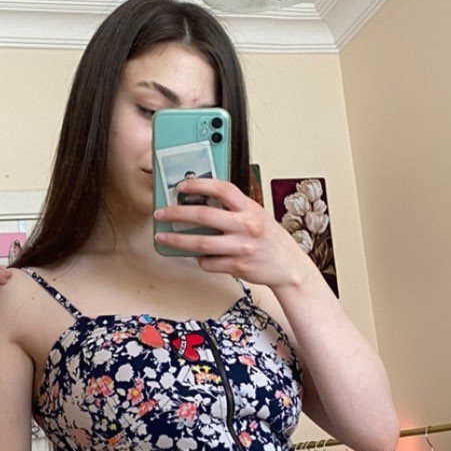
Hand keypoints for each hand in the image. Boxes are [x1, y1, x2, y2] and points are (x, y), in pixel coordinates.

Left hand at [154, 177, 310, 290]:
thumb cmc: (270, 239)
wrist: (289, 266)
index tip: (181, 186)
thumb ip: (234, 208)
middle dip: (177, 214)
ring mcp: (241, 247)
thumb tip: (201, 200)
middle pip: (204, 216)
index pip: (223, 189)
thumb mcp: (256, 215)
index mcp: (250, 208)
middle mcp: (246, 226)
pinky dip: (200, 260)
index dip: (199, 184)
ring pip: (201, 243)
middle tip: (161, 213)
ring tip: (163, 238)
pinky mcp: (237, 266)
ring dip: (177, 241)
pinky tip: (199, 256)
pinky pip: (209, 263)